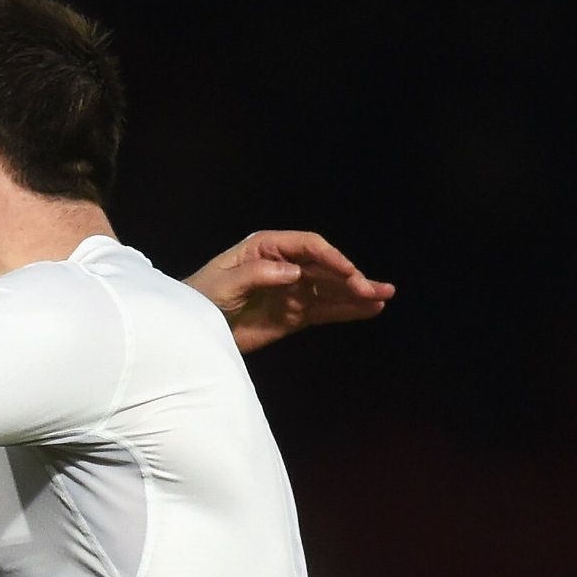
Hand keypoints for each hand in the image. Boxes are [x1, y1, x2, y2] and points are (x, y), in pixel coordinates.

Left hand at [183, 230, 394, 353]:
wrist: (191, 329)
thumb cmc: (201, 298)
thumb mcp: (223, 285)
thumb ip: (257, 275)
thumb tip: (294, 273)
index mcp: (266, 249)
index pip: (308, 246)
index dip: (331, 258)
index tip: (349, 273)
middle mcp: (285, 265)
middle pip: (325, 267)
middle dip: (350, 278)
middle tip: (375, 290)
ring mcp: (292, 290)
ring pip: (330, 289)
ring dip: (356, 293)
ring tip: (384, 297)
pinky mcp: (293, 314)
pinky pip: (324, 311)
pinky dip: (346, 311)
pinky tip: (370, 309)